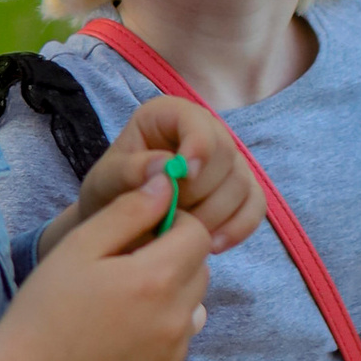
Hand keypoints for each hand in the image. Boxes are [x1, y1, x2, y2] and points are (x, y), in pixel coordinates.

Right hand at [6, 167, 213, 360]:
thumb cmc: (48, 306)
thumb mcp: (80, 245)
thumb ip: (130, 211)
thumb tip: (168, 183)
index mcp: (156, 279)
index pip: (198, 233)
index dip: (174, 224)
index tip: (144, 232)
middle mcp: (176, 319)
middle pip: (199, 270)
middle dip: (174, 259)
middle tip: (128, 267)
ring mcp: (174, 354)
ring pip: (193, 306)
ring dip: (171, 297)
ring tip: (125, 304)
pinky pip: (179, 343)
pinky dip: (162, 334)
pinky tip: (123, 336)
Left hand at [45, 93, 261, 258]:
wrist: (119, 226)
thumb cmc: (109, 195)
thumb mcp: (105, 182)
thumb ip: (129, 170)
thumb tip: (166, 166)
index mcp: (169, 115)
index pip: (198, 121)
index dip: (198, 146)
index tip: (185, 177)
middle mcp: (204, 131)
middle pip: (225, 154)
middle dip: (199, 192)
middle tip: (171, 217)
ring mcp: (227, 161)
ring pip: (241, 183)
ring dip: (214, 216)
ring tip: (183, 234)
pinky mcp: (240, 190)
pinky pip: (255, 206)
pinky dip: (237, 228)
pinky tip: (212, 246)